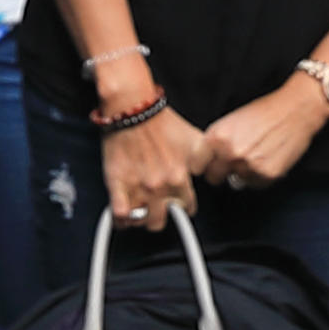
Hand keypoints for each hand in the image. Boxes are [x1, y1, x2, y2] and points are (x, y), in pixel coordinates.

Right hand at [101, 103, 214, 225]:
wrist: (133, 108)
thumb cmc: (162, 122)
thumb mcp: (196, 140)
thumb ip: (206, 161)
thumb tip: (211, 172)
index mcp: (180, 178)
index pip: (187, 208)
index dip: (183, 206)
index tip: (177, 203)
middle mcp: (160, 187)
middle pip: (161, 221)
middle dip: (160, 215)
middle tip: (156, 206)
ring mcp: (137, 187)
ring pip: (141, 221)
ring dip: (140, 218)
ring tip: (140, 210)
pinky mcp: (117, 184)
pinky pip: (119, 215)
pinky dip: (121, 219)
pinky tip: (123, 214)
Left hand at [194, 78, 328, 192]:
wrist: (295, 110)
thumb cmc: (264, 111)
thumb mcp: (231, 120)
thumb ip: (216, 142)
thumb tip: (207, 161)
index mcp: (217, 137)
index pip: (197, 165)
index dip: (204, 163)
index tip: (209, 163)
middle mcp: (230, 154)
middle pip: (213, 178)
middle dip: (220, 171)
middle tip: (233, 160)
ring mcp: (248, 166)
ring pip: (235, 182)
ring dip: (241, 173)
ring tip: (255, 154)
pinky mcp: (266, 175)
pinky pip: (254, 184)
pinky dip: (258, 175)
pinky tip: (266, 158)